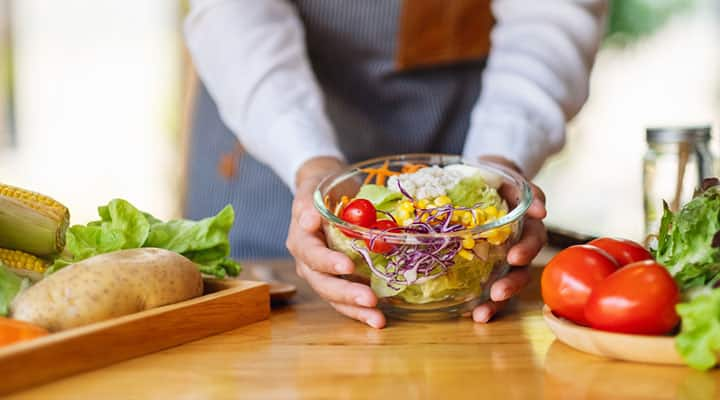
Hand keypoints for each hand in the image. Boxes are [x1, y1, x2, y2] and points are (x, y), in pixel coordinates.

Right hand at [286, 156, 386, 327]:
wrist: (325, 195)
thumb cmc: (321, 190)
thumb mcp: (313, 189)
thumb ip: (308, 204)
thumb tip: (309, 220)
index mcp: (300, 239)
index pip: (311, 254)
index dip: (327, 262)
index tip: (347, 266)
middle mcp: (307, 262)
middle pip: (322, 283)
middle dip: (346, 294)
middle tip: (370, 299)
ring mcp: (321, 275)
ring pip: (334, 298)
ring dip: (355, 310)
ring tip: (378, 319)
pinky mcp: (337, 282)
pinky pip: (346, 301)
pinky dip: (361, 312)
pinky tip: (378, 319)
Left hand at [471, 155, 547, 322]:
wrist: (478, 178)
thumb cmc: (494, 173)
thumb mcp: (506, 171)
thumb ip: (524, 188)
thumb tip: (541, 209)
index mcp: (527, 221)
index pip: (534, 238)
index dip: (526, 249)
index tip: (514, 258)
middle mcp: (519, 243)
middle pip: (523, 268)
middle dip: (512, 282)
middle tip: (497, 291)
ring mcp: (502, 257)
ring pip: (508, 282)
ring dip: (499, 299)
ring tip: (482, 312)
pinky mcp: (486, 266)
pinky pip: (488, 287)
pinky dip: (483, 303)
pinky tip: (472, 315)